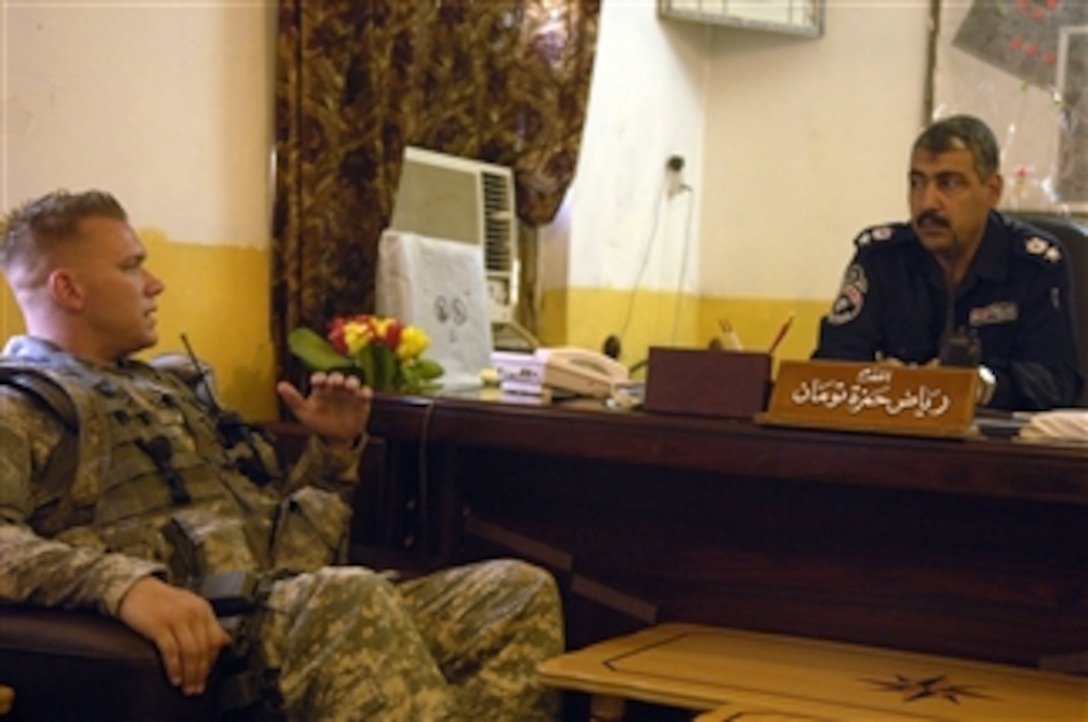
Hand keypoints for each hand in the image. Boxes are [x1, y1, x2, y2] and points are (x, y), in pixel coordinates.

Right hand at [118, 577, 230, 694]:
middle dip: (202, 673)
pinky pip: (171, 651)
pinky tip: (174, 678)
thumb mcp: (190, 606)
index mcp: (203, 609)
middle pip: (204, 649)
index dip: (213, 661)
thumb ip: (207, 623)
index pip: (216, 639)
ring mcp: (176, 618)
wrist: (136, 589)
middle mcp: (193, 613)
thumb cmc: (162, 600)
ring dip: (190, 674)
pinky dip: (174, 668)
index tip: (207, 675)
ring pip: (190, 652)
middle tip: (198, 688)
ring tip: (187, 687)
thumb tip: (225, 640)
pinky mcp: (159, 625)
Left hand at [276, 371, 372, 447]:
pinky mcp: (361, 401)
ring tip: (350, 387)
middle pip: (337, 377)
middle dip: (336, 378)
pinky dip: (365, 392)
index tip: (317, 382)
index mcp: (321, 389)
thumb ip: (293, 399)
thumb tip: (279, 385)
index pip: (319, 378)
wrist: (336, 437)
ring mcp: (349, 393)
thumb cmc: (318, 421)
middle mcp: (335, 388)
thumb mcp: (304, 412)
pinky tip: (363, 395)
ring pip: (353, 382)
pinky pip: (365, 393)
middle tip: (335, 382)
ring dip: (352, 382)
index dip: (319, 378)